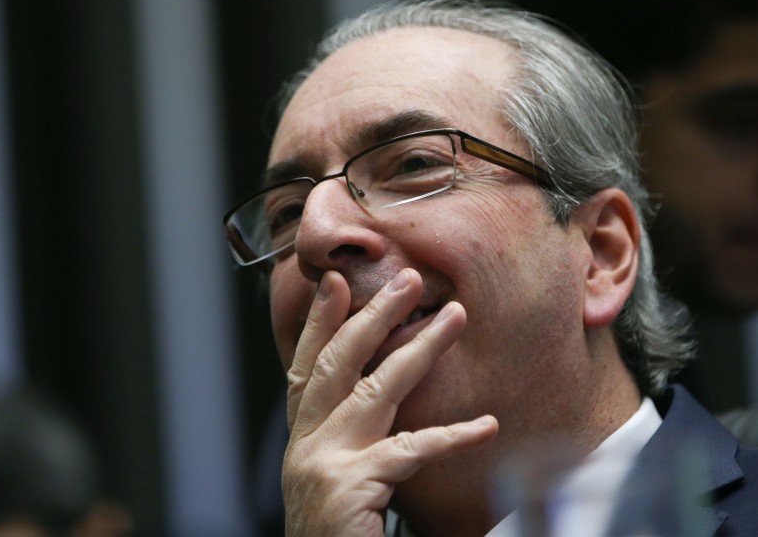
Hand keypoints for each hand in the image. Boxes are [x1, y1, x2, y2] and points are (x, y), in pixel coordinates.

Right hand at [283, 268, 497, 536]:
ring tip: (454, 317)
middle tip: (405, 278)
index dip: (319, 322)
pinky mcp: (351, 485)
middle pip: (339, 363)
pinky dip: (452, 437)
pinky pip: (411, 451)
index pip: (308, 367)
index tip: (331, 281)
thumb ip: (351, 438)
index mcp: (303, 438)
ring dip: (419, 347)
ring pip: (377, 389)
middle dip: (371, 315)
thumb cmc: (335, 532)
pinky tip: (486, 426)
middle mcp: (307, 442)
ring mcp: (324, 461)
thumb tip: (384, 396)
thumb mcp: (333, 476)